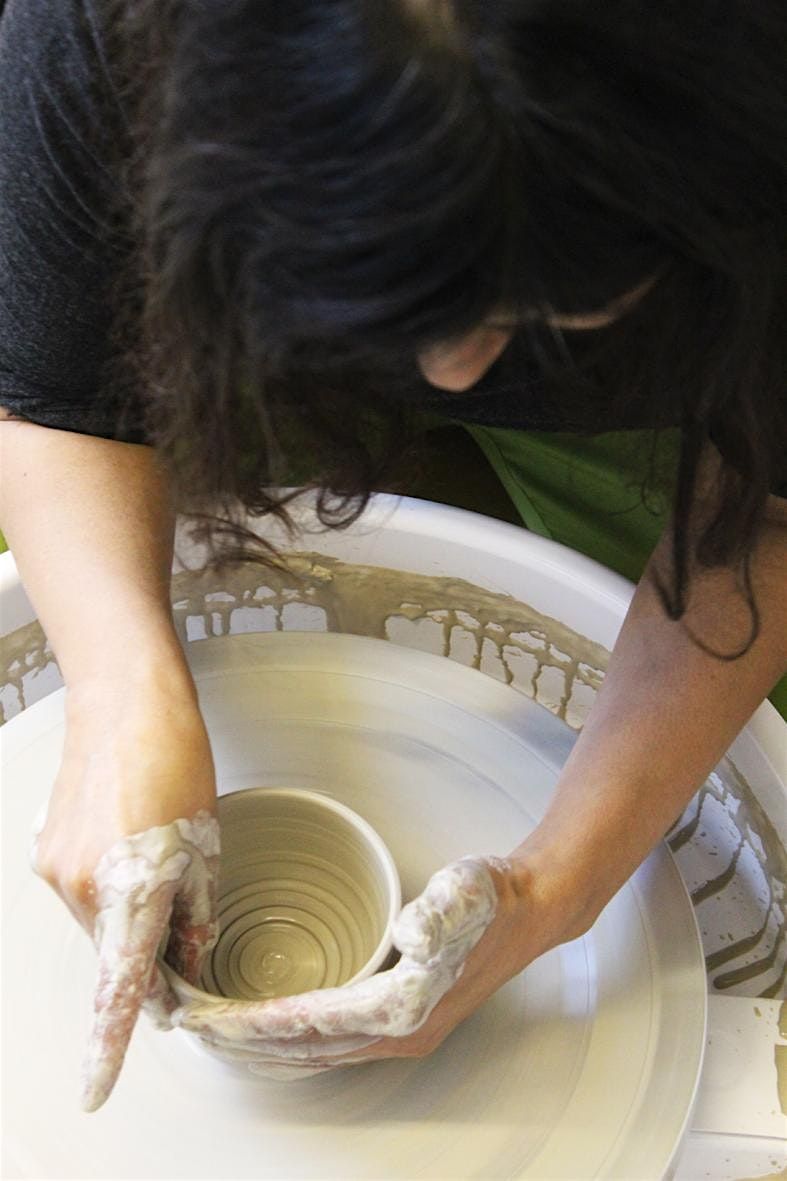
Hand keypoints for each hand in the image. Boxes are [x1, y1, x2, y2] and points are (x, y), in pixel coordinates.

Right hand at [31, 666, 219, 1110]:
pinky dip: (108, 888)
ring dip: (128, 914)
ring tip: (156, 853)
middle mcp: (82, 891)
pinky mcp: (45, 854)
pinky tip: (130, 841)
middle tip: (182, 914)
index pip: (119, 990)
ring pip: (99, 925)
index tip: (96, 1092)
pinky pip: (82, 893)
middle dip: (148, 953)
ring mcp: (56, 872)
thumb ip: (195, 918)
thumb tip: (185, 966)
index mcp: (131, 892)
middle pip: (116, 956)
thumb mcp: (207, 846)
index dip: (109, 1047)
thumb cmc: (176, 763)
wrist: (124, 702)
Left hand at [173, 855, 541, 1074]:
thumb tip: (411, 931)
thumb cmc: (493, 898)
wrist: (532, 910)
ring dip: (263, 1049)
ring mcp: (402, 1033)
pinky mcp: (403, 1021)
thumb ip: (440, 912)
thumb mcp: (468, 891)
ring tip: (218, 1039)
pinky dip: (292, 1041)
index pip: (308, 1023)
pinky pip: (332, 1043)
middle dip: (244, 1044)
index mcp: (404, 1007)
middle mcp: (399, 1033)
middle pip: (303, 1049)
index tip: (208, 1019)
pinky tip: (275, 1032)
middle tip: (193, 1031)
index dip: (253, 1023)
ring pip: (315, 1053)